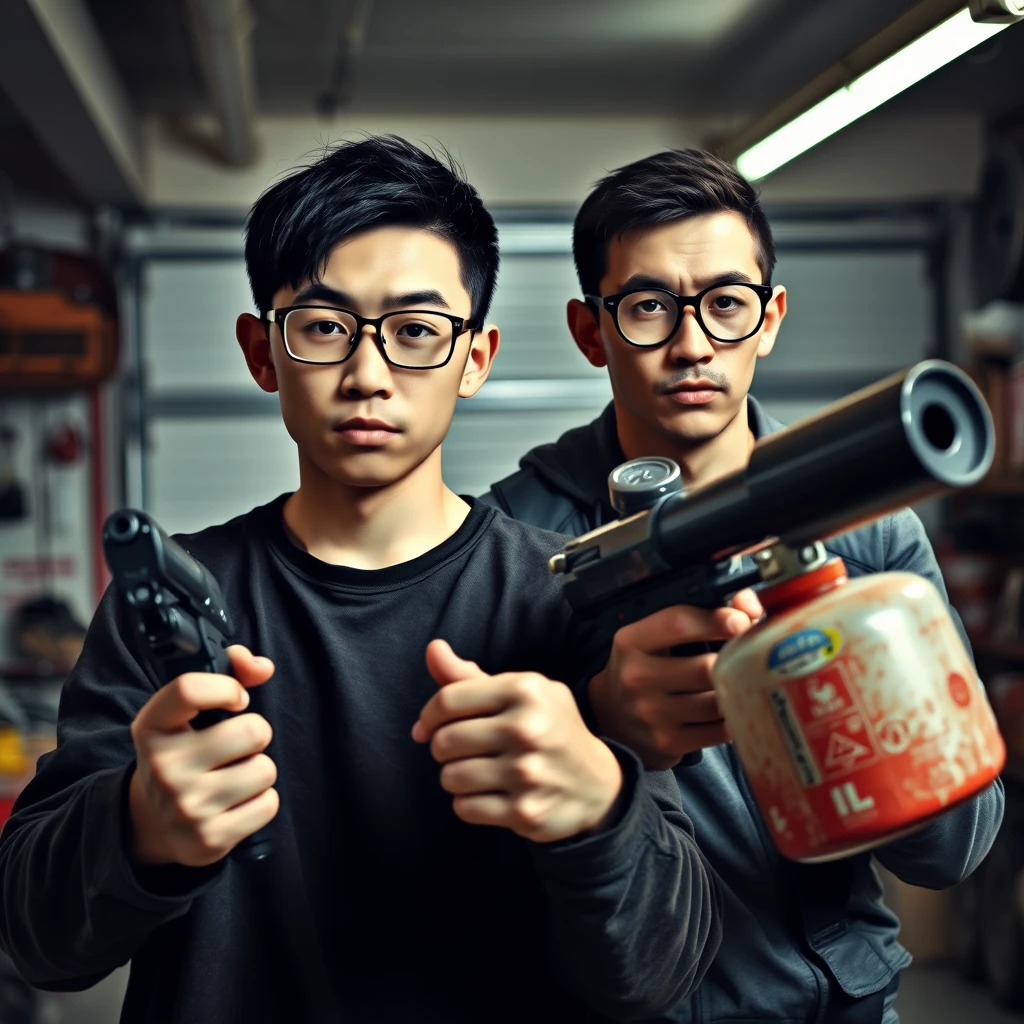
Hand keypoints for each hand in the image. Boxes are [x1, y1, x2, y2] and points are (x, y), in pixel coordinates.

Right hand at [128, 646, 277, 867]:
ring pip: (265, 769)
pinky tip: (237, 802)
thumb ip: (230, 671)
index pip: (190, 689)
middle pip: (253, 731)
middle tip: (237, 745)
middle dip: (256, 734)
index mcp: (152, 726)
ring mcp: (184, 807)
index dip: (228, 687)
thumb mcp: (189, 711)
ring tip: (234, 775)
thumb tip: (262, 667)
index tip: (238, 699)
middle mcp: (163, 767)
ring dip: (259, 769)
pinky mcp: (208, 839)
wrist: (152, 822)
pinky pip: (268, 804)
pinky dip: (261, 800)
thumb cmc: (185, 750)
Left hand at [412, 640, 623, 842]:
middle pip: (444, 741)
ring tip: (476, 771)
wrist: (597, 783)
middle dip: (443, 747)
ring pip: (450, 777)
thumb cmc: (548, 727)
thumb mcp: (521, 692)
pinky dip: (468, 803)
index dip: (429, 715)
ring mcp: (526, 772)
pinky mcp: (524, 811)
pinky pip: (465, 808)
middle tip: (461, 750)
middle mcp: (526, 728)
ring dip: (455, 776)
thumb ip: (470, 675)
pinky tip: (488, 793)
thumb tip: (433, 649)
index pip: (448, 699)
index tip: (428, 726)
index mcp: (524, 690)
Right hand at [588, 589, 762, 769]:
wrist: (611, 714)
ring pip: (716, 702)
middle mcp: (636, 677)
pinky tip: (731, 708)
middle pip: (705, 667)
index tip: (742, 621)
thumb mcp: (655, 636)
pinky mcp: (668, 742)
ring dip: (735, 692)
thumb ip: (698, 615)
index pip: (678, 623)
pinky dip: (733, 719)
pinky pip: (718, 731)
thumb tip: (749, 605)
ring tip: (740, 682)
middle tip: (751, 656)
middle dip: (735, 661)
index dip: (716, 620)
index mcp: (632, 642)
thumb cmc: (643, 666)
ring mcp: (651, 714)